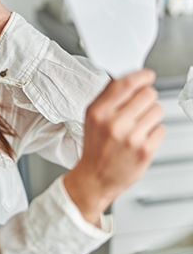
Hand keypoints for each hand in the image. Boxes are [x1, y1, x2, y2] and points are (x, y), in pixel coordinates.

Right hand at [64, 69, 164, 224]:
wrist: (95, 178)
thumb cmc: (95, 147)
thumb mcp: (91, 118)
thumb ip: (108, 98)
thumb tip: (129, 80)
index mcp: (99, 112)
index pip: (126, 84)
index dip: (141, 76)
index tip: (147, 75)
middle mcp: (114, 123)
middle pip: (147, 94)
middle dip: (147, 98)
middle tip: (139, 108)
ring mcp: (131, 137)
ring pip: (157, 110)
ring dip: (151, 115)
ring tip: (139, 126)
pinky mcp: (145, 150)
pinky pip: (161, 129)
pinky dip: (154, 132)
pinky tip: (141, 139)